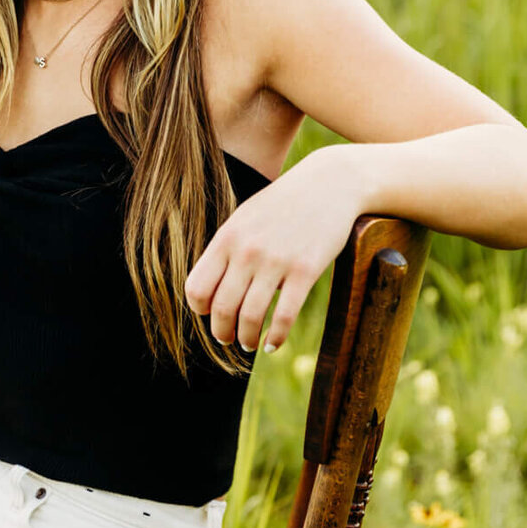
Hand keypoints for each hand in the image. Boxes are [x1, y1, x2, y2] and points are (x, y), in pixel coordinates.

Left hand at [184, 145, 367, 352]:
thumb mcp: (245, 219)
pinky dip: (275, 338)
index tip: (210, 315)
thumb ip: (227, 250)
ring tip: (249, 344)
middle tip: (229, 339)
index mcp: (226, 238)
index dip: (200, 309)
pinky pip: (284, 316)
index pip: (196, 287)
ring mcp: (276, 261)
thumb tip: (210, 289)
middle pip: (221, 308)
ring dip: (247, 338)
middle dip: (222, 332)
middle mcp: (246, 251)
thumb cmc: (283, 205)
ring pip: (251, 317)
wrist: (329, 184)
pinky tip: (273, 344)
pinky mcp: (305, 270)